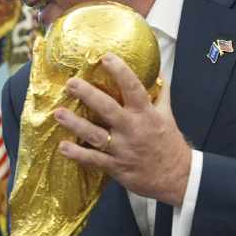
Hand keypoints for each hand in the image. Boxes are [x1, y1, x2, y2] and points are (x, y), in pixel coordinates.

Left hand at [52, 53, 190, 204]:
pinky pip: (94, 160)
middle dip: (89, 95)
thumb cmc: (169, 144)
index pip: (134, 88)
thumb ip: (160, 95)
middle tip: (71, 83)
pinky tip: (63, 147)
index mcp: (146, 114)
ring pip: (96, 135)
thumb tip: (159, 73)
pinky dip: (78, 155)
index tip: (106, 57)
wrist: (177, 178)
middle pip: (108, 109)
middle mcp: (133, 129)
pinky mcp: (116, 167)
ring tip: (58, 113)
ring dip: (76, 124)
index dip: (120, 72)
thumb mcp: (167, 116)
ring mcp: (123, 149)